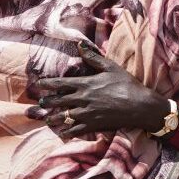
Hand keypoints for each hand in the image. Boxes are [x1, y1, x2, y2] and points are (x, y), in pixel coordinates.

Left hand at [26, 47, 170, 137]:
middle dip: (47, 103)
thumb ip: (93, 58)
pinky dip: (67, 132)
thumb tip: (79, 45)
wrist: (140, 106)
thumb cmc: (127, 84)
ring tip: (47, 119)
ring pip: (64, 117)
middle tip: (40, 104)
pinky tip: (62, 134)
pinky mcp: (93, 125)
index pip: (60, 83)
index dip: (47, 84)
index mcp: (85, 84)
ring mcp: (87, 113)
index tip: (38, 85)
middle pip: (59, 101)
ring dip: (54, 118)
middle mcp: (83, 99)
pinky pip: (76, 130)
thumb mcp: (110, 67)